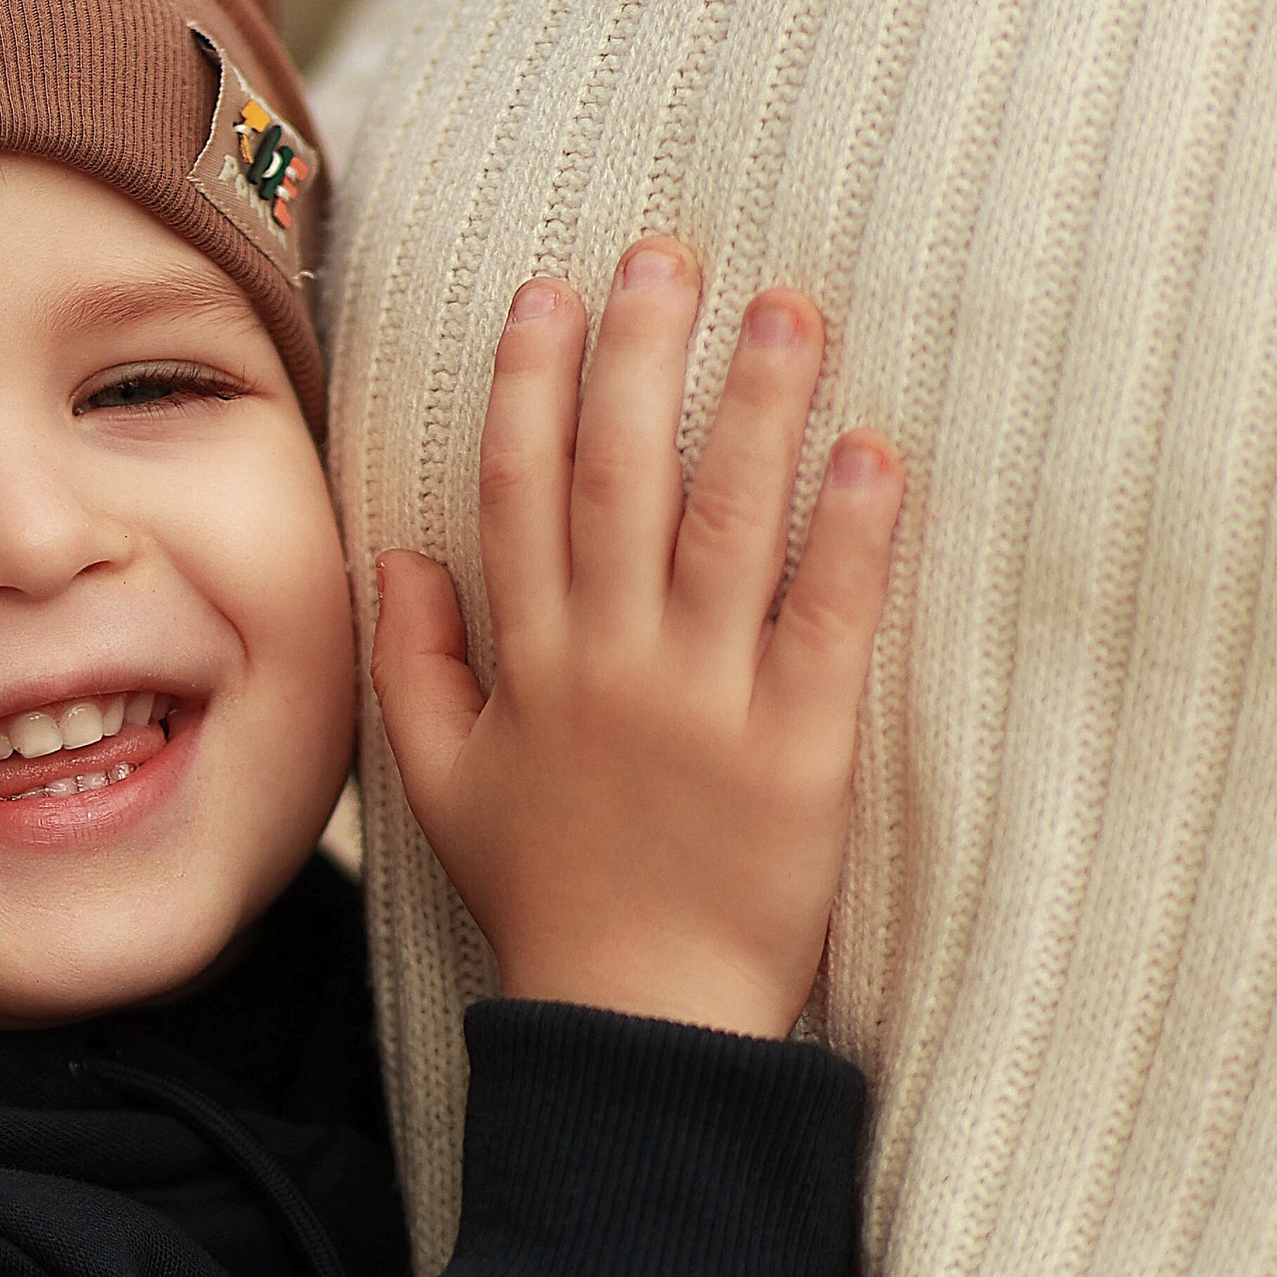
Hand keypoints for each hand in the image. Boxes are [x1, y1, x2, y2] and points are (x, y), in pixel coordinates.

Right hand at [372, 242, 903, 1040]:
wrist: (633, 1023)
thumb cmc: (544, 900)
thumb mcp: (442, 785)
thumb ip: (416, 663)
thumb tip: (402, 552)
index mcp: (530, 661)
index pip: (520, 488)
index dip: (533, 380)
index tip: (552, 290)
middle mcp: (611, 661)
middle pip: (620, 475)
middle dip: (641, 354)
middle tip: (669, 254)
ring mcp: (705, 701)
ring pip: (727, 524)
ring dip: (756, 407)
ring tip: (785, 309)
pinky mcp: (800, 748)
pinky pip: (826, 617)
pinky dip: (850, 531)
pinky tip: (874, 449)